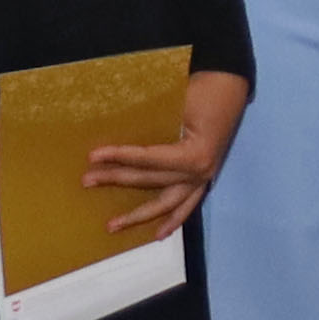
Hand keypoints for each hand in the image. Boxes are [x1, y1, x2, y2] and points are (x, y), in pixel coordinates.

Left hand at [87, 69, 251, 240]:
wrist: (230, 85)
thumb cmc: (206, 90)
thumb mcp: (179, 102)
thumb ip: (154, 123)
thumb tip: (118, 133)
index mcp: (193, 155)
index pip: (148, 158)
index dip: (120, 156)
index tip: (93, 157)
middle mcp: (198, 173)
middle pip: (150, 179)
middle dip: (116, 178)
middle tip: (87, 180)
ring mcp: (203, 178)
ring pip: (166, 203)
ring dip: (139, 215)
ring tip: (113, 226)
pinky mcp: (204, 179)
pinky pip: (187, 205)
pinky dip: (174, 220)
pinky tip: (158, 234)